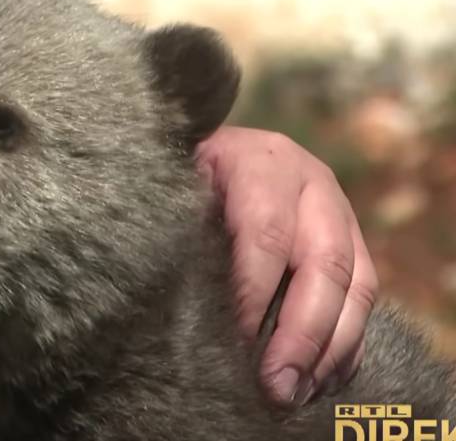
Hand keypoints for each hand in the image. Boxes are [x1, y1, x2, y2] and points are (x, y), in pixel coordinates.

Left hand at [195, 126, 377, 406]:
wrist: (215, 151)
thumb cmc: (184, 177)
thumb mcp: (176, 187)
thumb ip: (182, 230)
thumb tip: (182, 302)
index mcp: (260, 163)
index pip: (265, 232)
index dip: (254, 293)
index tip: (238, 343)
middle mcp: (310, 183)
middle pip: (324, 262)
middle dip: (303, 333)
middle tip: (277, 386)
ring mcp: (339, 212)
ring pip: (357, 285)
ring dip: (331, 348)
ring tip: (299, 391)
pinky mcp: (354, 243)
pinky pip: (366, 298)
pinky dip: (347, 345)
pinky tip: (322, 380)